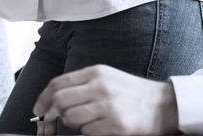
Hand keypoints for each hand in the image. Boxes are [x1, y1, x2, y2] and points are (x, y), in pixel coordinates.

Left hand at [33, 65, 178, 135]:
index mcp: (96, 72)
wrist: (163, 105)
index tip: (38, 109)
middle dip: (54, 113)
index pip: (58, 83)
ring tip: (85, 122)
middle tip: (58, 119)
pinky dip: (88, 132)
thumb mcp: (107, 77)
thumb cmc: (132, 92)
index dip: (43, 98)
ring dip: (73, 123)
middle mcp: (100, 87)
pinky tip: (99, 127)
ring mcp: (108, 106)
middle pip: (60, 101)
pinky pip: (87, 132)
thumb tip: (53, 98)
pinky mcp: (116, 125)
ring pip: (71, 118)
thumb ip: (82, 84)